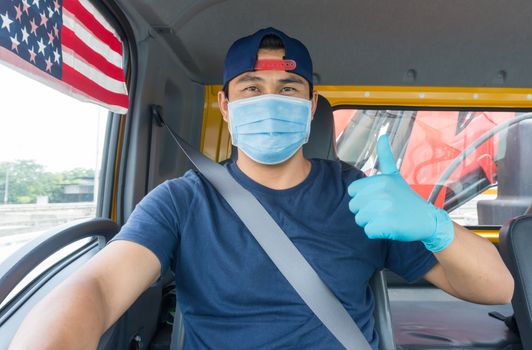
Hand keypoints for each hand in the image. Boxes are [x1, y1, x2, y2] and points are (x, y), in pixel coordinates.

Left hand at [347, 135, 453, 251]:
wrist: (428, 220)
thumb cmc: (407, 198)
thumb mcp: (395, 175)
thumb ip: (385, 157)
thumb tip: (382, 135)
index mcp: (381, 180)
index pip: (352, 192)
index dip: (362, 198)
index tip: (377, 199)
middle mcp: (382, 193)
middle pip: (354, 207)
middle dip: (366, 211)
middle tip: (384, 210)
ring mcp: (385, 210)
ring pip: (360, 220)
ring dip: (371, 222)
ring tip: (387, 218)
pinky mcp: (387, 226)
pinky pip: (368, 231)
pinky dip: (376, 232)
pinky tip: (389, 227)